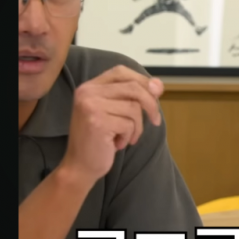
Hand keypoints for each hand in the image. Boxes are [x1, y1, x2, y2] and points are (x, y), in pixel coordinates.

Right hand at [59, 65, 163, 184]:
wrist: (80, 166)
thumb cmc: (100, 139)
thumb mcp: (115, 112)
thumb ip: (132, 96)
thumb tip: (158, 85)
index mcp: (89, 87)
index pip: (121, 72)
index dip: (143, 80)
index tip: (157, 94)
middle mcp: (87, 92)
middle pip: (133, 87)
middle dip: (151, 104)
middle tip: (155, 120)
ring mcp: (90, 106)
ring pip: (134, 107)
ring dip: (137, 126)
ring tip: (126, 136)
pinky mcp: (97, 122)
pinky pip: (129, 124)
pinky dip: (130, 135)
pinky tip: (117, 143)